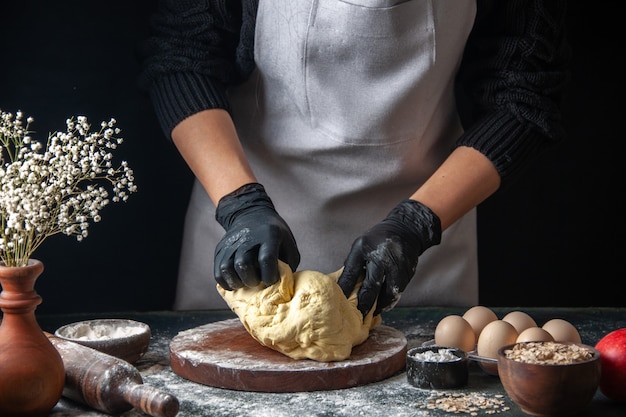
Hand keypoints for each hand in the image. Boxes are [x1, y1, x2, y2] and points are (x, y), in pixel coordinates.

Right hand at [214, 183, 299, 289]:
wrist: (252, 214)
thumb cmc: (274, 235)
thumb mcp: (288, 244)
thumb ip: (288, 264)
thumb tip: (282, 287)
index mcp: (269, 235)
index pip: (266, 258)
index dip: (269, 275)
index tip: (272, 280)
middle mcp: (247, 238)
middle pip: (243, 264)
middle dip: (251, 280)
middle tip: (257, 283)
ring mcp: (231, 243)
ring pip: (227, 268)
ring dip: (236, 282)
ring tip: (245, 284)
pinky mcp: (220, 249)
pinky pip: (218, 271)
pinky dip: (225, 282)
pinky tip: (235, 283)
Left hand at [337, 200, 440, 316]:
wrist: (407, 231)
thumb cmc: (378, 239)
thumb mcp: (361, 246)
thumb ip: (352, 264)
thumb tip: (341, 285)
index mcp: (371, 252)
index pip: (355, 273)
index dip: (347, 288)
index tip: (341, 301)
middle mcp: (386, 261)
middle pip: (374, 288)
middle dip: (365, 304)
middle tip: (358, 315)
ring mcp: (400, 269)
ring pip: (389, 294)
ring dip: (379, 305)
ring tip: (370, 313)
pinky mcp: (408, 275)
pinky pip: (398, 292)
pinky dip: (389, 300)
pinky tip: (382, 304)